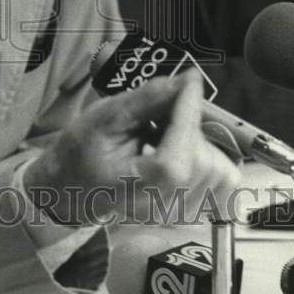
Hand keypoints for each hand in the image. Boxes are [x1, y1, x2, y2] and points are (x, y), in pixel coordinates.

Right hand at [23, 70, 240, 225]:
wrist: (71, 189)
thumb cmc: (82, 154)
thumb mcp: (104, 118)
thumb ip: (146, 100)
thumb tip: (183, 82)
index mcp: (144, 185)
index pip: (184, 143)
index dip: (189, 106)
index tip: (189, 79)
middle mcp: (168, 206)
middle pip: (204, 155)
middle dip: (189, 125)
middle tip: (161, 111)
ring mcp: (181, 214)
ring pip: (218, 167)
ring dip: (198, 142)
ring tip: (164, 134)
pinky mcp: (191, 212)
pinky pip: (221, 181)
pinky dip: (207, 159)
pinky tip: (179, 152)